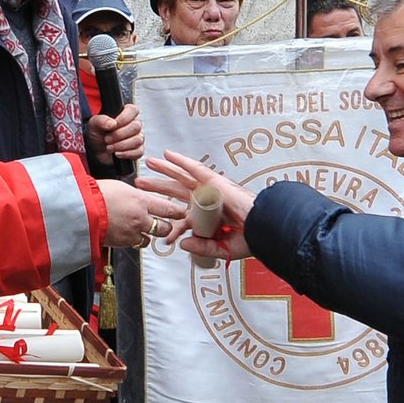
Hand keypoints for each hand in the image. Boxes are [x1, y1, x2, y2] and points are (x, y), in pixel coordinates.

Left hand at [86, 104, 143, 164]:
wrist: (96, 150)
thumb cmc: (97, 134)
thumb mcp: (94, 124)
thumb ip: (101, 120)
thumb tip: (112, 123)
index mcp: (126, 113)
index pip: (133, 110)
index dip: (124, 118)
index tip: (112, 126)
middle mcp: (134, 124)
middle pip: (136, 127)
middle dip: (119, 135)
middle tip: (106, 139)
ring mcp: (138, 137)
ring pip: (138, 140)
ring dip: (121, 145)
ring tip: (109, 147)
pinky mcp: (138, 150)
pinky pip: (139, 152)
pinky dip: (126, 154)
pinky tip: (117, 154)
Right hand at [97, 179, 186, 249]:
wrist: (78, 209)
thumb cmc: (95, 193)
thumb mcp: (121, 187)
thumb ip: (136, 196)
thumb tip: (142, 200)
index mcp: (141, 201)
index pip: (168, 209)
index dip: (177, 213)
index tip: (182, 214)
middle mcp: (140, 219)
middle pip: (163, 228)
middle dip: (165, 227)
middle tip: (164, 225)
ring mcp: (131, 233)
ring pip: (148, 240)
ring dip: (148, 236)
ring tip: (141, 230)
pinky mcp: (121, 244)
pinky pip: (133, 245)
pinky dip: (133, 241)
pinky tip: (127, 235)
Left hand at [140, 151, 256, 260]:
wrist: (262, 230)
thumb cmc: (249, 238)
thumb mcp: (221, 248)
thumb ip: (202, 246)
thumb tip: (182, 244)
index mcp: (207, 217)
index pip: (182, 216)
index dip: (167, 219)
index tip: (154, 223)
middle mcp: (205, 201)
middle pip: (176, 191)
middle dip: (158, 186)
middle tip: (140, 183)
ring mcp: (209, 190)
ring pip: (181, 178)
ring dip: (165, 170)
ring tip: (149, 163)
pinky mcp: (215, 182)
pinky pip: (195, 169)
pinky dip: (181, 162)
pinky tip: (168, 155)